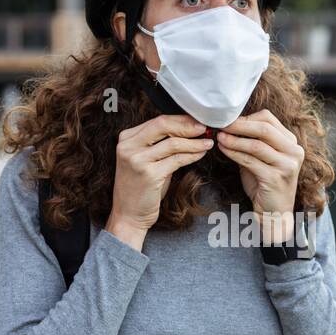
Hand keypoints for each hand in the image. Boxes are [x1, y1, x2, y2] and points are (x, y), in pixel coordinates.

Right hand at [107, 114, 211, 248]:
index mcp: (126, 138)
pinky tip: (201, 153)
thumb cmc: (140, 187)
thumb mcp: (146, 159)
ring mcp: (137, 160)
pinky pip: (177, 160)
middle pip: (163, 125)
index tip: (197, 120)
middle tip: (206, 127)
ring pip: (173, 143)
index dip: (180, 119)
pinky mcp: (149, 174)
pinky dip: (192, 155)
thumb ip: (160, 144)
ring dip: (194, 142)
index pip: (157, 121)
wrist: (128, 215)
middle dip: (188, 125)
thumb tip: (187, 129)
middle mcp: (129, 146)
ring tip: (208, 142)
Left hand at [215, 110, 302, 230]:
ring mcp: (287, 165)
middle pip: (264, 128)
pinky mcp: (276, 178)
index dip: (246, 118)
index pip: (269, 119)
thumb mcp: (261, 158)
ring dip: (234, 140)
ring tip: (219, 137)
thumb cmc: (264, 184)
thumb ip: (252, 141)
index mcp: (291, 143)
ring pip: (256, 145)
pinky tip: (223, 149)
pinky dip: (234, 153)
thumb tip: (229, 125)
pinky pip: (250, 160)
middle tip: (221, 124)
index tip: (228, 120)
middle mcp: (294, 151)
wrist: (274, 213)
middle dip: (239, 125)